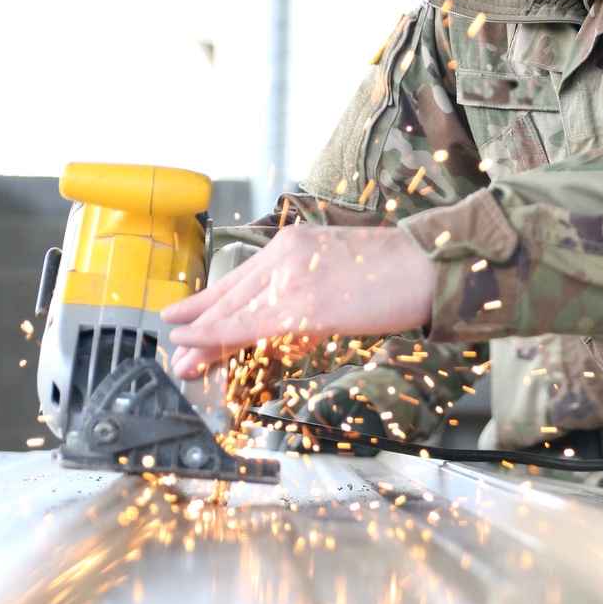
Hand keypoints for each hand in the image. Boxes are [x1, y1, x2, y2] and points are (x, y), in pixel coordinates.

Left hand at [162, 225, 435, 376]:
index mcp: (293, 245)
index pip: (241, 280)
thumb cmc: (396, 273)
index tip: (188, 320)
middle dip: (199, 325)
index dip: (211, 305)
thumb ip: (306, 294)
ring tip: (181, 359)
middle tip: (175, 348)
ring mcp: (290, 277)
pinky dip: (215, 335)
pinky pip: (246, 324)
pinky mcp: (300, 304)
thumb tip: (283, 330)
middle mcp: (283, 254)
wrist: (427, 266)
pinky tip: (192, 342)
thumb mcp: (338, 273)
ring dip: (202, 338)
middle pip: (231, 296)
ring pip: (232, 312)